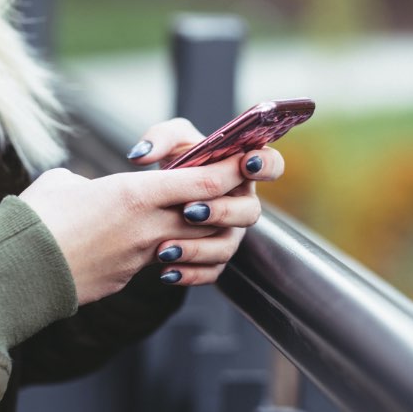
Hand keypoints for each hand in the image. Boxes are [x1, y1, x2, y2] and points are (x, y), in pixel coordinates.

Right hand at [19, 155, 260, 304]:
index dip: (230, 170)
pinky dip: (171, 255)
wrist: (17, 272)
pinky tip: (159, 248)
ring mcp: (141, 257)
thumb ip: (91, 183)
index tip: (243, 160)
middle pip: (211, 215)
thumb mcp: (64, 183)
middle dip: (225, 203)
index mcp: (135, 194)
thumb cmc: (35, 218)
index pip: (204, 181)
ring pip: (193, 243)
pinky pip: (164, 265)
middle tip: (224, 190)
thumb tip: (89, 191)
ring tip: (191, 220)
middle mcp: (147, 227)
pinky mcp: (128, 279)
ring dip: (201, 233)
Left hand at [124, 118, 284, 285]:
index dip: (265, 165)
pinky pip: (211, 272)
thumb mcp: (169, 142)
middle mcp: (241, 203)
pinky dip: (189, 273)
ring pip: (227, 246)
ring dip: (198, 248)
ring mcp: (230, 233)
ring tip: (165, 248)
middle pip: (250, 212)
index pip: (271, 165)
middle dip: (221, 211)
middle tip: (189, 210)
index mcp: (241, 170)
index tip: (245, 163)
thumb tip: (141, 155)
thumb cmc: (175, 162)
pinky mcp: (215, 258)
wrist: (158, 198)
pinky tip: (166, 271)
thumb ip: (160, 138)